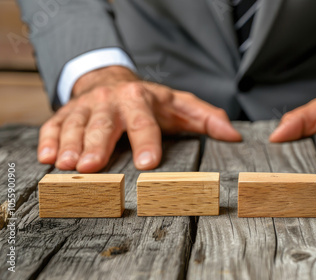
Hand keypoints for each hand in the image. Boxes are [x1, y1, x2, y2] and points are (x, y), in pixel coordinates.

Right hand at [38, 66, 240, 171]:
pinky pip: (54, 126)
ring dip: (71, 145)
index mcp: (142, 99)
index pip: (145, 122)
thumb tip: (235, 136)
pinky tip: (48, 158)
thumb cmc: (151, 102)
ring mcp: (87, 107)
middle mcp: (112, 102)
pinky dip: (49, 141)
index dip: (146, 141)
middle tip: (92, 167)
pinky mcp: (66, 114)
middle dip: (98, 145)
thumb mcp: (182, 105)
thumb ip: (208, 119)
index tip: (147, 163)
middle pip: (104, 124)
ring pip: (77, 126)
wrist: (113, 82)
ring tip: (67, 166)